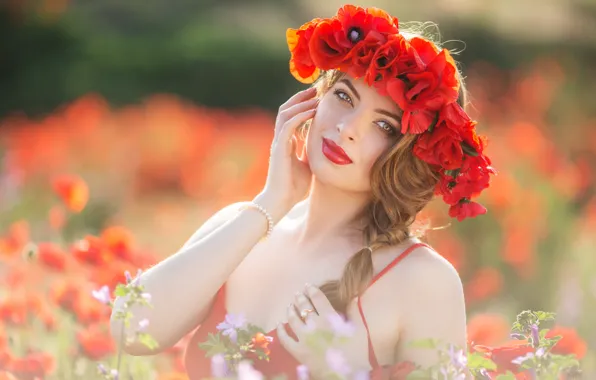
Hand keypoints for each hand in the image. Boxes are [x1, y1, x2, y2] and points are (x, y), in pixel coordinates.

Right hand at [256, 87, 317, 219]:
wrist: (282, 202)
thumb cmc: (295, 188)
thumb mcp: (309, 165)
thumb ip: (312, 153)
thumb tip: (325, 145)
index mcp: (287, 142)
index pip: (293, 116)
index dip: (304, 105)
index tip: (319, 97)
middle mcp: (281, 139)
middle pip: (287, 109)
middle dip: (301, 97)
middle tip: (316, 88)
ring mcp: (278, 142)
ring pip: (285, 113)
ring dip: (301, 102)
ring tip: (315, 95)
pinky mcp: (279, 148)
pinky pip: (289, 125)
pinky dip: (300, 115)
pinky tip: (313, 110)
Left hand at [276, 284, 370, 377]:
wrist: (348, 375)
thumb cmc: (358, 352)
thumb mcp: (359, 329)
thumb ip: (353, 311)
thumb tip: (352, 297)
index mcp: (329, 317)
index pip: (317, 298)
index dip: (312, 290)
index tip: (308, 286)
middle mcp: (315, 324)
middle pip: (303, 306)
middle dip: (300, 298)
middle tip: (298, 294)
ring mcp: (305, 338)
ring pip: (293, 319)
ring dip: (290, 310)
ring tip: (290, 306)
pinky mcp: (298, 352)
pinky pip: (285, 339)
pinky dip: (281, 330)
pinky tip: (279, 324)